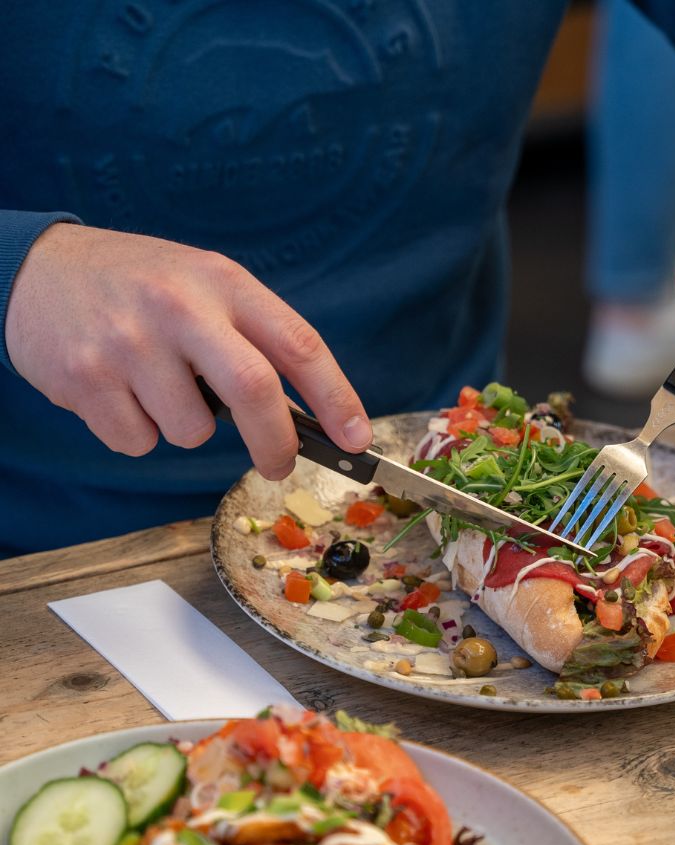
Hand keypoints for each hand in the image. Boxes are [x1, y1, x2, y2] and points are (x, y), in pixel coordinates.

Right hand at [5, 224, 370, 478]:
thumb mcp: (203, 286)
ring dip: (186, 428)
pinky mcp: (85, 377)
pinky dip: (137, 433)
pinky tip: (118, 391)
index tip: (358, 439)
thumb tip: (312, 418)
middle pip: (254, 391)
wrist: (34, 269)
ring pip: (191, 431)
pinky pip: (137, 442)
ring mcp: (129, 342)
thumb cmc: (139, 288)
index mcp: (222, 282)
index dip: (337, 398)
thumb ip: (253, 339)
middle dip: (276, 443)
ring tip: (155, 386)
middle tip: (279, 464)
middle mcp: (179, 307)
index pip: (298, 344)